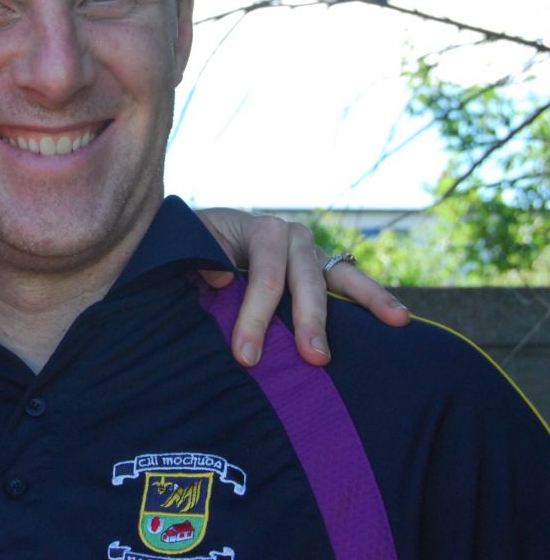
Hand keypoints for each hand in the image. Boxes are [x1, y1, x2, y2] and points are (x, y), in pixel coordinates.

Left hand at [196, 208, 410, 367]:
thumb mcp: (189, 245)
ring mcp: (310, 251)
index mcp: (259, 229)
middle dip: (309, 321)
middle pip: (304, 281)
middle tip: (314, 359)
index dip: (255, 317)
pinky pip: (349, 283)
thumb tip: (222, 277)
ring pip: (340, 278)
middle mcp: (291, 236)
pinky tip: (399, 317)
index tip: (246, 356)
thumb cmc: (194, 247)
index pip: (264, 276)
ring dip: (368, 301)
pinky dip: (373, 298)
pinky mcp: (320, 267)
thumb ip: (199, 259)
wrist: (203, 232)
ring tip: (397, 320)